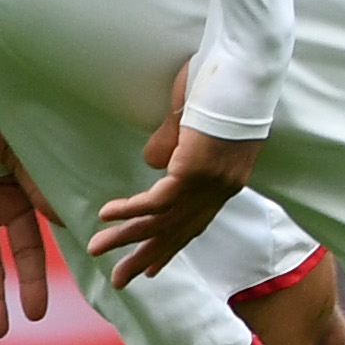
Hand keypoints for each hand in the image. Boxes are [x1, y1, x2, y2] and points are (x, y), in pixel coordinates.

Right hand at [86, 62, 260, 283]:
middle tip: (120, 281)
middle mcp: (223, 187)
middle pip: (179, 231)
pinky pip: (159, 199)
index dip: (172, 245)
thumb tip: (154, 163)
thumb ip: (175, 142)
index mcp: (227, 178)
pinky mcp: (198, 169)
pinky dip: (131, 209)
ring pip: (164, 219)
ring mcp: (212, 180)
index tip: (153, 267)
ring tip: (95, 249)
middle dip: (146, 256)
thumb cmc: (225, 79)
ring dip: (127, 236)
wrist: (249, 63)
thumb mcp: (193, 116)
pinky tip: (106, 216)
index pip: (196, 222)